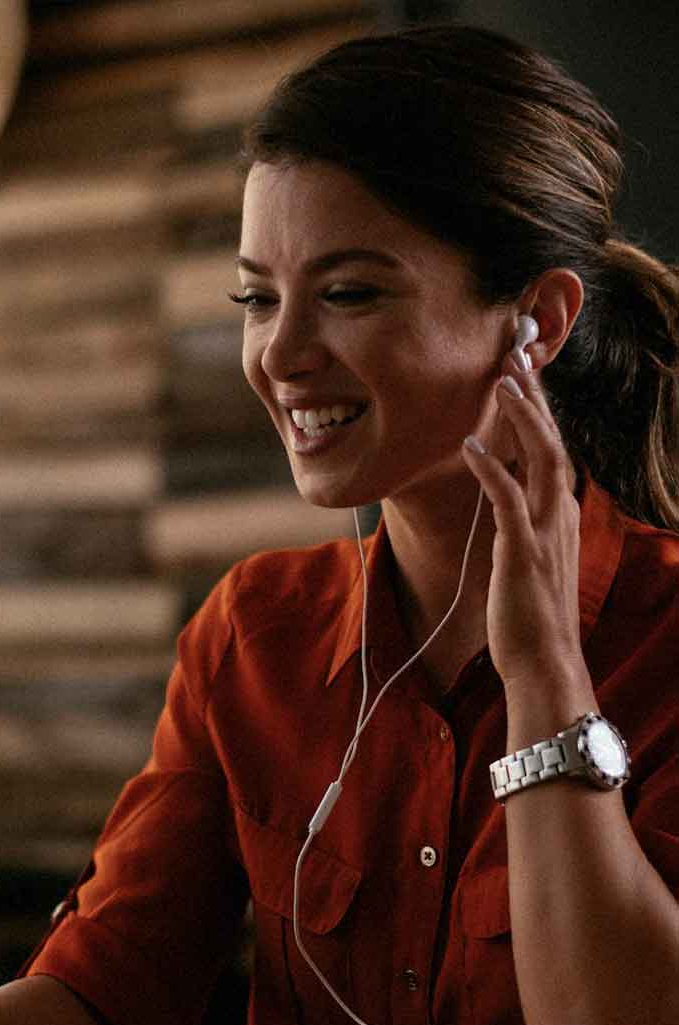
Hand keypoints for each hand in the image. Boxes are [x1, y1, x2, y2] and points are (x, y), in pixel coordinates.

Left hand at [461, 350, 588, 693]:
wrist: (544, 664)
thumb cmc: (529, 617)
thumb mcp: (528, 562)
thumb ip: (522, 528)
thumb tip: (505, 501)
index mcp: (558, 517)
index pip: (552, 451)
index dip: (539, 411)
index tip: (523, 374)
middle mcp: (558, 518)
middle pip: (552, 443)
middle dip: (535, 399)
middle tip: (515, 355)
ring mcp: (544, 534)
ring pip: (540, 461)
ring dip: (521, 419)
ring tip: (502, 381)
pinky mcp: (522, 553)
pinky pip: (508, 501)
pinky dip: (491, 469)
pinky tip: (471, 443)